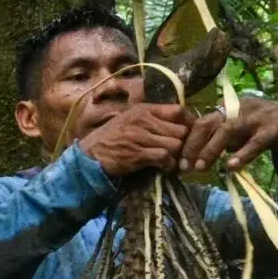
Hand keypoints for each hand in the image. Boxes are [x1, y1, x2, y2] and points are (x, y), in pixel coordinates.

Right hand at [76, 103, 190, 177]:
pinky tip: (161, 168)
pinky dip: (166, 166)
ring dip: (175, 157)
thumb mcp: (129, 121)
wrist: (89, 155)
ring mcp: (140, 136)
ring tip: (169, 162)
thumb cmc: (110, 139)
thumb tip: (178, 125)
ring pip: (175, 144)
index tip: (188, 136)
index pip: (179, 111)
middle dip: (183, 145)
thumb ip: (151, 120)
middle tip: (179, 154)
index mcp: (144, 110)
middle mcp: (143, 119)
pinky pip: (164, 157)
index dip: (188, 124)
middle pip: (181, 130)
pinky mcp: (137, 153)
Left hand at [179, 98, 277, 178]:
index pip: (200, 123)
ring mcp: (257, 116)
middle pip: (209, 123)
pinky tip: (231, 167)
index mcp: (226, 108)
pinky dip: (242, 154)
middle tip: (183, 167)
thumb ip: (218, 139)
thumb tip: (192, 159)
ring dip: (212, 149)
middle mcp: (238, 108)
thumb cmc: (260, 129)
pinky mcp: (274, 128)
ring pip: (228, 130)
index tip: (177, 163)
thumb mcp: (237, 131)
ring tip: (201, 168)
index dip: (187, 142)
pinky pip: (256, 142)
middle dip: (193, 145)